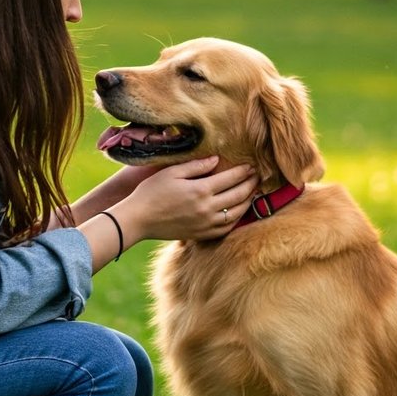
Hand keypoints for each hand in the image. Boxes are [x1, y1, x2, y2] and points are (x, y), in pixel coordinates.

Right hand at [115, 156, 258, 242]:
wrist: (138, 219)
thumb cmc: (151, 192)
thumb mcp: (171, 172)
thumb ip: (196, 166)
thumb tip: (216, 160)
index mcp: (200, 190)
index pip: (231, 179)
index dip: (243, 171)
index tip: (251, 166)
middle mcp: (207, 208)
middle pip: (238, 196)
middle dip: (251, 185)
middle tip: (258, 177)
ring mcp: (205, 224)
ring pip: (236, 214)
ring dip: (247, 202)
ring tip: (252, 193)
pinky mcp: (201, 235)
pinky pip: (226, 229)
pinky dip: (236, 219)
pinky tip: (238, 212)